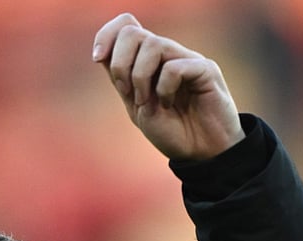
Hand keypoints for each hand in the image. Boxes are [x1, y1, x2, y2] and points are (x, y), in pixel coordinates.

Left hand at [92, 14, 242, 160]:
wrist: (200, 153)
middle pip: (132, 32)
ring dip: (140, 77)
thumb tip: (103, 54)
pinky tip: (168, 104)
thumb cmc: (172, 132)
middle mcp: (167, 54)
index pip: (125, 25)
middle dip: (120, 64)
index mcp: (148, 60)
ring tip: (146, 102)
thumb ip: (123, 80)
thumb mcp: (137, 106)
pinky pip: (175, 67)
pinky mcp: (205, 69)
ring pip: (152, 44)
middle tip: (127, 92)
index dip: (106, 35)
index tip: (97, 58)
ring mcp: (186, 59)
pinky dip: (164, 88)